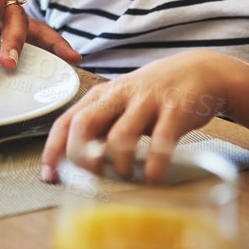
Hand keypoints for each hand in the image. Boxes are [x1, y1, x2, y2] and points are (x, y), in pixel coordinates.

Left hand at [39, 50, 233, 184]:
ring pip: (119, 136)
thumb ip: (102, 127)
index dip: (53, 150)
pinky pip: (160, 142)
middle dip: (81, 157)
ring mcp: (146, 102)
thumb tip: (78, 161)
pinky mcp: (175, 110)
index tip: (49, 175)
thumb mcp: (121, 104)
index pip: (66, 121)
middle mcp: (119, 96)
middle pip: (84, 125)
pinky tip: (154, 177)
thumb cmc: (154, 94)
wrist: (200, 70)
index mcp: (101, 96)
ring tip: (127, 176)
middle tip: (91, 177)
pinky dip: (154, 165)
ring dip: (119, 164)